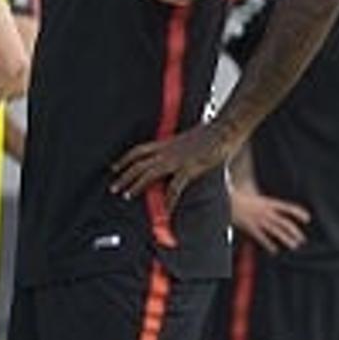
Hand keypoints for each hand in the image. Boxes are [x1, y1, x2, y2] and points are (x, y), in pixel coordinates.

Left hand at [110, 124, 236, 209]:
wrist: (225, 128)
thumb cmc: (212, 132)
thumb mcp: (189, 137)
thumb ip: (180, 146)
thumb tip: (179, 153)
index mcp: (167, 142)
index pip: (139, 150)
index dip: (124, 159)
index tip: (113, 167)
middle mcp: (167, 150)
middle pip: (138, 163)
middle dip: (124, 176)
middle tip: (113, 187)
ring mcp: (177, 159)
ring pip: (149, 173)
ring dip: (136, 185)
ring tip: (127, 196)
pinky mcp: (189, 168)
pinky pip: (175, 188)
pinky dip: (169, 200)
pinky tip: (165, 211)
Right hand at [231, 187, 310, 252]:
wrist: (227, 201)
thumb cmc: (241, 198)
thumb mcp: (256, 196)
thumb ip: (267, 204)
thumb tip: (276, 207)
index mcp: (269, 202)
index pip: (287, 207)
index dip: (298, 212)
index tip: (308, 218)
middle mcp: (266, 211)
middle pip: (284, 222)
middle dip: (295, 231)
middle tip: (303, 239)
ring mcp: (259, 220)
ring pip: (276, 230)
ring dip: (286, 238)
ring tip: (294, 246)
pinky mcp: (251, 227)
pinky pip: (262, 237)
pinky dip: (269, 244)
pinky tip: (275, 251)